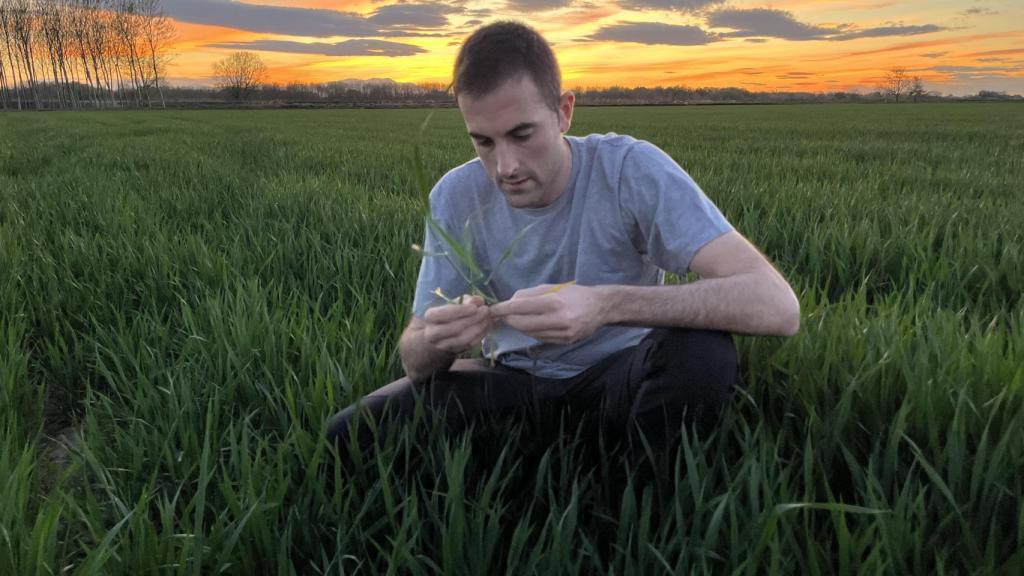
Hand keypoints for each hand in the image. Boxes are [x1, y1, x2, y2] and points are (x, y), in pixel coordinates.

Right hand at [422, 295, 492, 353]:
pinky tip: (487, 326)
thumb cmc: (448, 313)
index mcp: (430, 317)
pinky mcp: (453, 351)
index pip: (443, 314)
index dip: (459, 311)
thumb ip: (466, 300)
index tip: (474, 307)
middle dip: (472, 319)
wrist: (439, 333)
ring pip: (462, 339)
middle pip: (453, 329)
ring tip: (488, 318)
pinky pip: (469, 345)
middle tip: (486, 311)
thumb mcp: (454, 303)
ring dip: (478, 328)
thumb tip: (479, 300)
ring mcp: (443, 345)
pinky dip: (480, 335)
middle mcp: (433, 333)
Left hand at [490, 284, 605, 343]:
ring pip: (530, 333)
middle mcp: (558, 320)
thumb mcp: (553, 288)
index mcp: (555, 303)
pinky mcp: (565, 342)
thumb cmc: (575, 294)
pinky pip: (540, 338)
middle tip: (502, 315)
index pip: (522, 307)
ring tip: (515, 319)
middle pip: (523, 324)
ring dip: (519, 326)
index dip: (505, 309)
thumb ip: (530, 294)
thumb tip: (510, 302)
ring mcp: (562, 334)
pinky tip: (531, 325)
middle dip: (509, 320)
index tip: (494, 309)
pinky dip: (532, 332)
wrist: (601, 308)